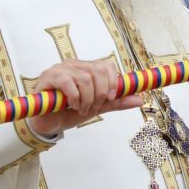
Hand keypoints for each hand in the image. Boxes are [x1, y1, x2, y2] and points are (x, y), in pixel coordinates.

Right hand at [26, 59, 144, 137]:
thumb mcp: (97, 107)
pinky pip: (68, 82)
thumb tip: (140, 99)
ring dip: (87, 99)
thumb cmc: (69, 112)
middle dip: (100, 94)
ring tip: (82, 109)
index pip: (107, 65)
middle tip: (93, 108)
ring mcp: (60, 69)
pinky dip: (75, 97)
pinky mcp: (48, 77)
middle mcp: (74, 65)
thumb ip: (116, 102)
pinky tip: (73, 106)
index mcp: (86, 68)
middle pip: (98, 71)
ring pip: (85, 78)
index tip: (110, 98)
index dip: (113, 82)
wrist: (48, 124)